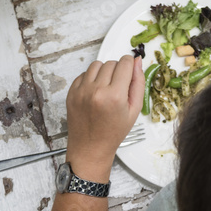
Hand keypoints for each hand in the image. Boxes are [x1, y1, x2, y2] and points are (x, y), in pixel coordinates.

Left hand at [65, 56, 143, 179]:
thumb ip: (138, 82)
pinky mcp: (71, 93)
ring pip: (97, 65)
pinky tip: (94, 93)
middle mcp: (97, 91)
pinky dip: (90, 79)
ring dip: (103, 72)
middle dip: (117, 71)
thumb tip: (137, 61)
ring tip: (105, 88)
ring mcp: (81, 92)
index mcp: (115, 96)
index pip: (125, 62)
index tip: (129, 73)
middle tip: (117, 88)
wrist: (90, 149)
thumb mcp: (134, 110)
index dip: (130, 65)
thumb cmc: (114, 132)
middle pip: (111, 63)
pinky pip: (84, 74)